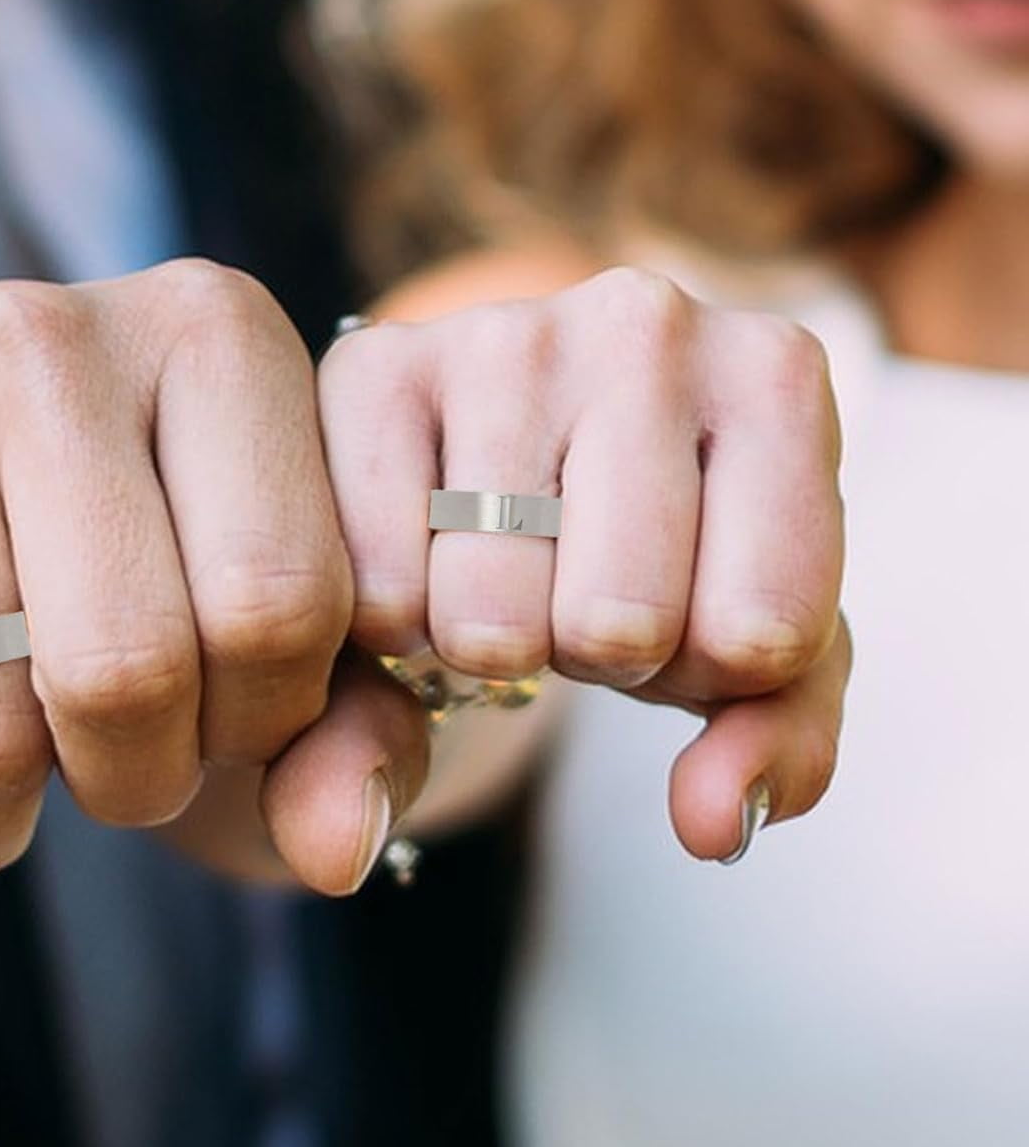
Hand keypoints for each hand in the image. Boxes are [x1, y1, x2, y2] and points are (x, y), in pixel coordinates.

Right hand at [0, 263, 418, 885]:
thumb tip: (339, 851)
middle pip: (131, 668)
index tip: (229, 707)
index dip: (266, 717)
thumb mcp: (265, 630)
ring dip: (6, 804)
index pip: (283, 603)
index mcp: (217, 336)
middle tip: (119, 756)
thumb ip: (350, 733)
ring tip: (11, 752)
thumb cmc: (101, 567)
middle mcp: (55, 339)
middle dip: (138, 776)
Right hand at [299, 267, 848, 861]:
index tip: (685, 609)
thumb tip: (711, 823)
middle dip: (591, 655)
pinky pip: (375, 593)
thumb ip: (774, 748)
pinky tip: (421, 560)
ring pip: (488, 617)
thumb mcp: (747, 654)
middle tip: (575, 593)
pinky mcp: (371, 370)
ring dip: (488, 645)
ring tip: (501, 571)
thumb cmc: (658, 561)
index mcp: (775, 378)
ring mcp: (501, 334)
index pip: (760, 634)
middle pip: (617, 623)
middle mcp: (644, 322)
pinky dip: (393, 626)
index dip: (708, 670)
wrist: (518, 471)